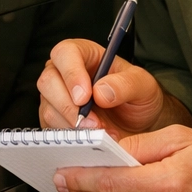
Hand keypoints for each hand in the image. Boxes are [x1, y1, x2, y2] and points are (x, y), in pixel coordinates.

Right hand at [37, 38, 168, 136]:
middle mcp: (63, 72)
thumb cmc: (137, 97)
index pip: (65, 53)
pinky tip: (92, 137)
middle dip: (69, 106)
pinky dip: (72, 137)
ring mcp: (55, 97)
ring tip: (101, 131)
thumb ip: (126, 84)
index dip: (71, 74)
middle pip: (48, 81)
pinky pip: (52, 129)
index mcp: (83, 54)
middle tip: (94, 122)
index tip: (85, 97)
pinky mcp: (54, 120)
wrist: (138, 124)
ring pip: (48, 108)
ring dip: (73, 125)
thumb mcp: (143, 86)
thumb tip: (100, 92)